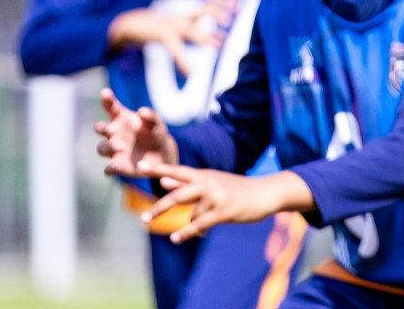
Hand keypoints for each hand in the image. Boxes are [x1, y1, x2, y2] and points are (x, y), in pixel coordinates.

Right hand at [95, 88, 177, 175]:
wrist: (162, 156)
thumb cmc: (156, 134)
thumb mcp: (157, 124)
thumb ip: (151, 117)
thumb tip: (142, 111)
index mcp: (122, 119)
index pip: (111, 107)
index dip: (107, 99)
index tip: (105, 92)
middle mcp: (115, 134)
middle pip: (99, 128)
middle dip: (102, 128)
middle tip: (112, 130)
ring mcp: (114, 150)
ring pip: (101, 148)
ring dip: (108, 147)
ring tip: (121, 146)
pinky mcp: (118, 166)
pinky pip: (108, 169)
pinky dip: (110, 167)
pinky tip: (116, 166)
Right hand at [107, 0, 235, 76]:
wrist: (124, 26)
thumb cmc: (151, 29)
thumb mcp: (173, 28)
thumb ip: (194, 33)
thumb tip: (215, 39)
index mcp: (182, 16)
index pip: (205, 4)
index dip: (220, 2)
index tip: (237, 3)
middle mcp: (178, 18)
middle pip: (201, 10)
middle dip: (217, 11)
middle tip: (232, 16)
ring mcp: (169, 24)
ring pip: (190, 29)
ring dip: (205, 37)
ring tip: (218, 46)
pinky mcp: (160, 34)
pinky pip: (175, 48)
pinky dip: (183, 61)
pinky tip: (190, 73)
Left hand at [139, 163, 314, 242]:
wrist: (265, 193)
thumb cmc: (235, 189)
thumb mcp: (211, 182)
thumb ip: (186, 182)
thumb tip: (162, 180)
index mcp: (203, 175)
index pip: (176, 170)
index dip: (157, 168)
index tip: (138, 166)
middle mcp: (207, 183)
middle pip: (178, 195)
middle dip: (160, 208)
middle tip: (143, 219)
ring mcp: (216, 196)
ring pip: (193, 215)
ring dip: (193, 226)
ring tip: (199, 229)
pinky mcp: (224, 210)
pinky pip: (200, 224)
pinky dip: (186, 232)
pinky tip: (175, 238)